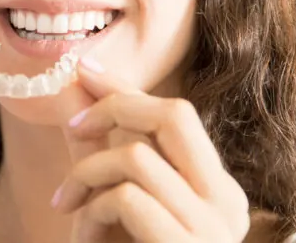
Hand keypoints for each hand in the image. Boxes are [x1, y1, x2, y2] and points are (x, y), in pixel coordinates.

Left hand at [55, 60, 250, 242]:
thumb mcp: (110, 201)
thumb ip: (96, 149)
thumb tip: (73, 87)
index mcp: (217, 189)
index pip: (177, 116)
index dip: (127, 87)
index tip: (84, 69)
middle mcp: (227, 204)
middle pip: (175, 115)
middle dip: (113, 107)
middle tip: (72, 126)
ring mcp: (213, 229)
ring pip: (137, 157)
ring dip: (86, 174)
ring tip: (68, 205)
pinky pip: (127, 199)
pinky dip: (91, 212)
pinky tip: (84, 237)